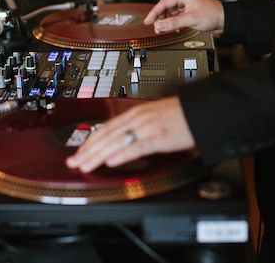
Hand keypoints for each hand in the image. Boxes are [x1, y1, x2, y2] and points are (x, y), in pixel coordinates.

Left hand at [66, 97, 194, 172]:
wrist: (201, 109)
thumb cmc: (180, 114)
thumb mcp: (153, 116)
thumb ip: (138, 126)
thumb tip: (124, 139)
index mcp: (136, 113)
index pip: (106, 128)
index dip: (89, 141)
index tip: (78, 153)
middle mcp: (138, 118)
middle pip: (106, 135)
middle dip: (87, 150)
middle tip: (73, 163)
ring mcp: (148, 127)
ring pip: (117, 141)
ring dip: (98, 155)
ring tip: (86, 166)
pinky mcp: (160, 137)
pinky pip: (137, 146)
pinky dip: (122, 154)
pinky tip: (111, 161)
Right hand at [144, 0, 224, 33]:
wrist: (225, 20)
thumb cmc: (212, 14)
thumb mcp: (190, 19)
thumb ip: (173, 22)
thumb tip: (159, 25)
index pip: (163, 3)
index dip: (154, 13)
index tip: (148, 21)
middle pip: (166, 9)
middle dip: (161, 19)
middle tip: (157, 28)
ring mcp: (187, 6)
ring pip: (171, 14)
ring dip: (167, 23)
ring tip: (164, 30)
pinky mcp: (189, 13)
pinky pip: (177, 18)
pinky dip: (173, 24)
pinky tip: (173, 29)